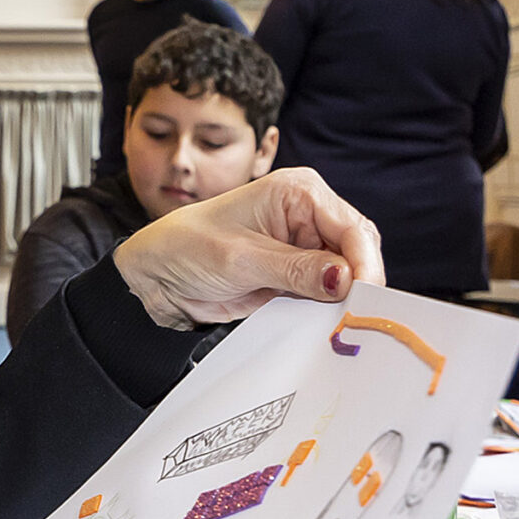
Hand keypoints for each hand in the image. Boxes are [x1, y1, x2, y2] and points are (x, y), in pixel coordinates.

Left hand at [111, 168, 384, 328]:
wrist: (154, 274)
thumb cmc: (186, 248)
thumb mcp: (240, 259)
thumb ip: (295, 269)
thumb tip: (344, 279)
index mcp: (298, 192)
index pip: (352, 227)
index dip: (364, 263)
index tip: (363, 297)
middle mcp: (308, 215)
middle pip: (358, 251)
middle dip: (359, 284)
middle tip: (357, 319)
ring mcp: (303, 247)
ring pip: (346, 276)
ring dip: (345, 301)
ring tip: (342, 326)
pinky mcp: (296, 275)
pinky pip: (326, 295)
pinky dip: (328, 310)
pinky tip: (325, 327)